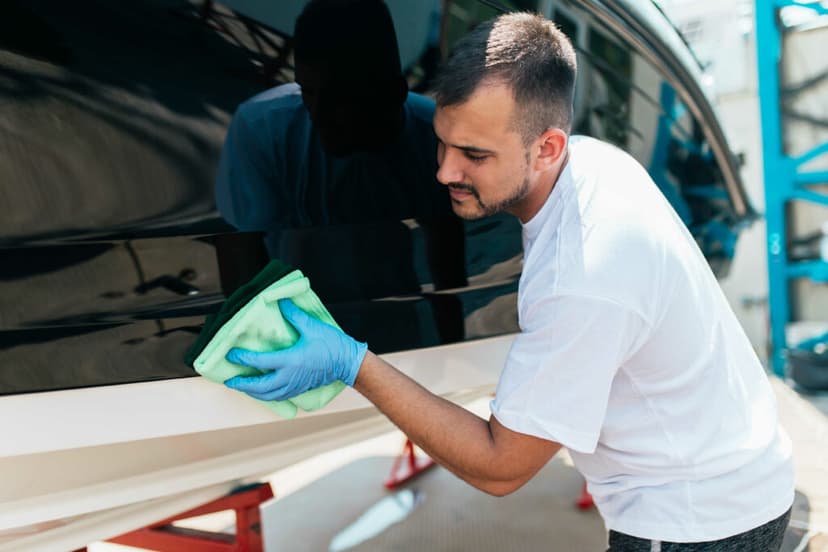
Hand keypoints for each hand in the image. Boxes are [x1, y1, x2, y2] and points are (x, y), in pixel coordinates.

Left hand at [224, 298, 367, 400]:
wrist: (348, 362)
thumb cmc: (332, 346)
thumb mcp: (311, 326)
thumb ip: (293, 315)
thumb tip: (281, 302)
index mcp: (290, 360)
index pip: (260, 361)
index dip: (243, 358)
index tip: (232, 355)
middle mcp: (289, 376)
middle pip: (260, 386)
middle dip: (243, 384)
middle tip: (230, 380)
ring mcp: (294, 385)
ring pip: (268, 395)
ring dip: (253, 392)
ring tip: (243, 387)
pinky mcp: (300, 389)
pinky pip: (278, 396)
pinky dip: (266, 394)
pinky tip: (263, 390)